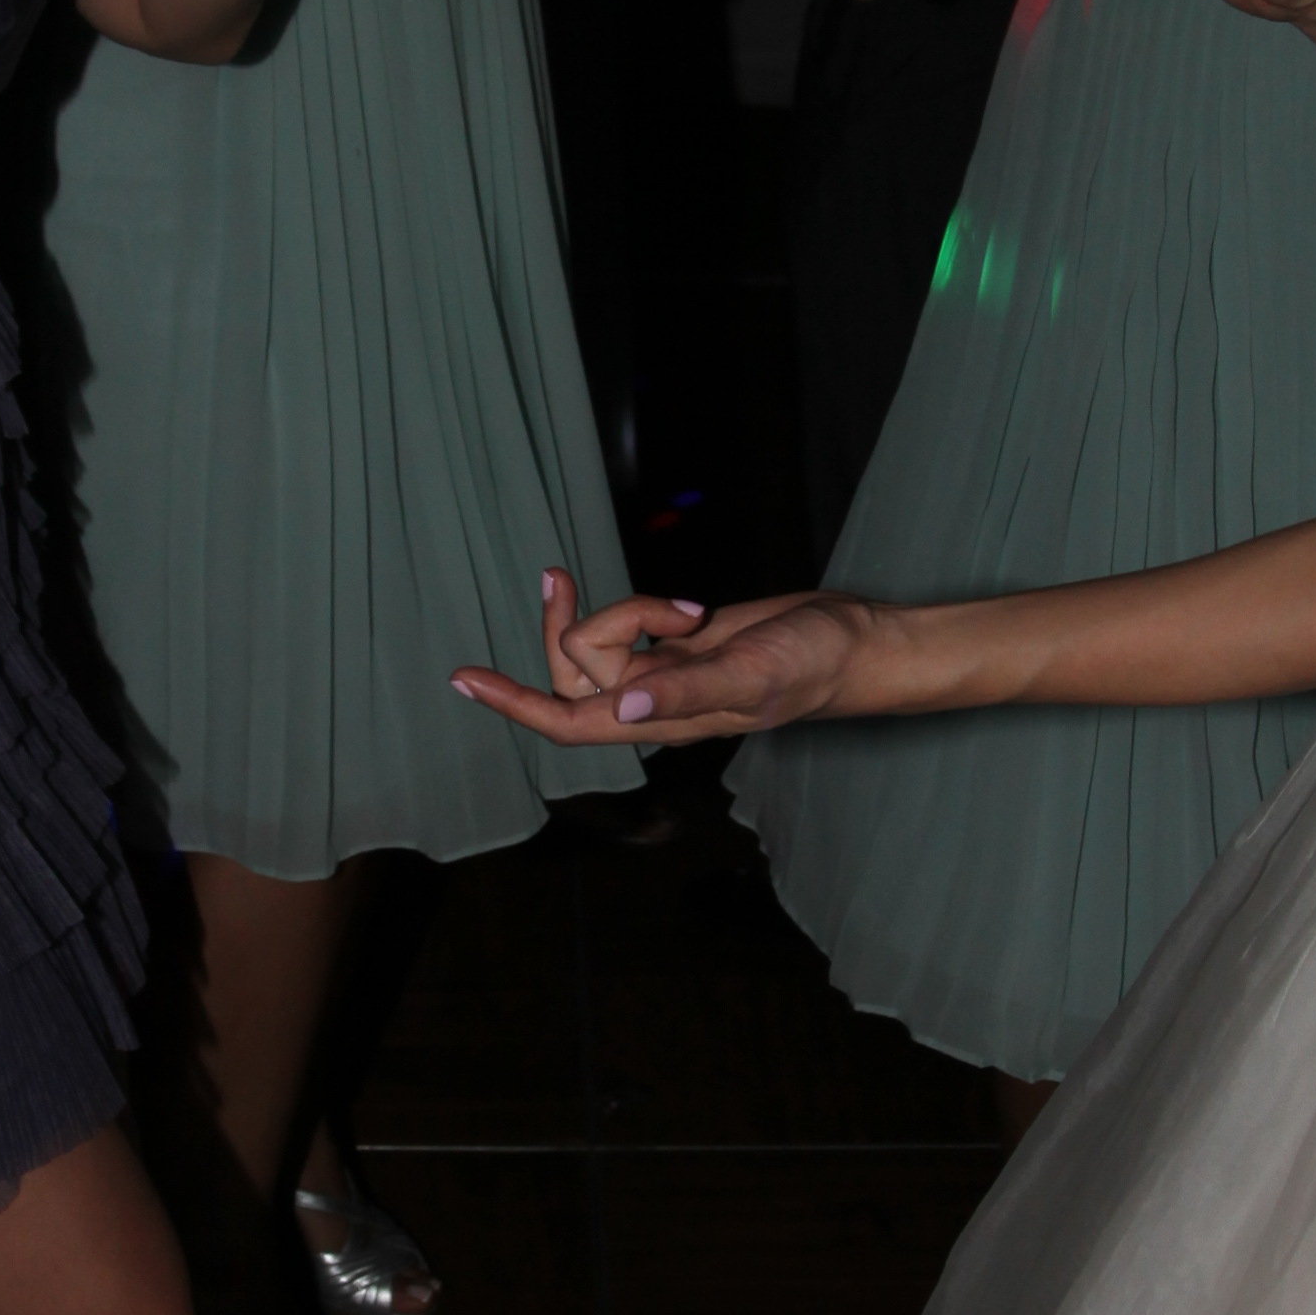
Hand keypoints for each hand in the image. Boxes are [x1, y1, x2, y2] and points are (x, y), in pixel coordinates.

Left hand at [453, 562, 861, 748]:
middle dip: (581, 623)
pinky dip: (644, 609)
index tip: (464, 679)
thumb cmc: (811, 666)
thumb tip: (627, 705)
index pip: (568, 721)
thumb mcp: (751, 675)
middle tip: (610, 592)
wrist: (851, 644)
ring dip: (628, 611)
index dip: (514, 703)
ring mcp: (662, 676)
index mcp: (660, 722)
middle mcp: (651, 703)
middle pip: (574, 667)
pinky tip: (687, 608)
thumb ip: (688, 691)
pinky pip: (628, 626)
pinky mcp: (676, 649)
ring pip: (601, 641)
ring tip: (685, 609)